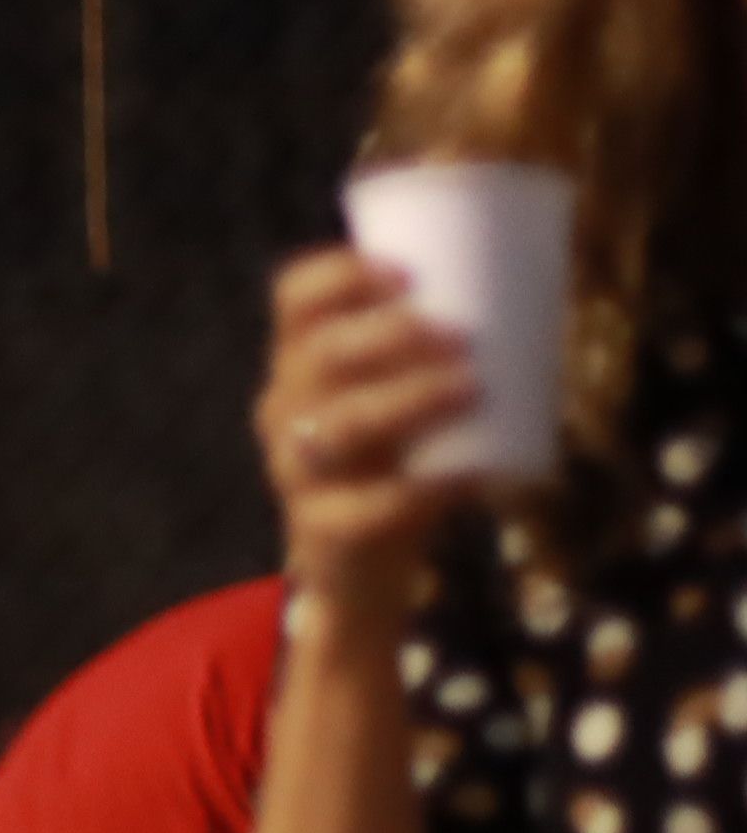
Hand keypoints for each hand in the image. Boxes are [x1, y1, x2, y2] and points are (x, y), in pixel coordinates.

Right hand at [255, 248, 479, 612]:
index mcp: (301, 359)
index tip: (407, 274)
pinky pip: (365, 507)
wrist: (357, 559)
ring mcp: (295, 469)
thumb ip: (443, 347)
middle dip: (389, 336)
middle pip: (320, 356)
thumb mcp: (400, 393)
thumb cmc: (397, 453)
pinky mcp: (321, 527)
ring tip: (473, 388)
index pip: (296, 300)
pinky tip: (471, 475)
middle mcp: (285, 407)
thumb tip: (547, 287)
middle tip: (462, 337)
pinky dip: (424, 490)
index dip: (341, 276)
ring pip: (338, 426)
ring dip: (409, 399)